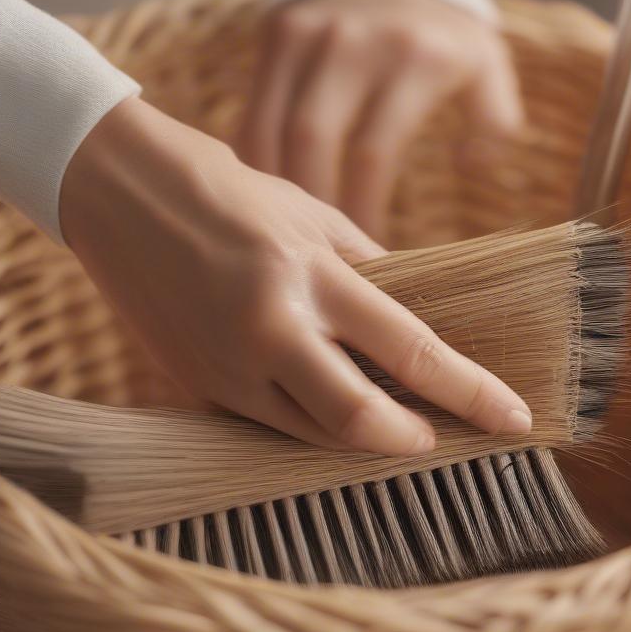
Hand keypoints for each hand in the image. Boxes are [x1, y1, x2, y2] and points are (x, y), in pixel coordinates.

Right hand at [60, 97, 531, 455]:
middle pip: (359, 420)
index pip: (410, 350)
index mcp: (311, 276)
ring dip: (361, 440)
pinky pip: (267, 424)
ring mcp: (227, 366)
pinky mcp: (196, 385)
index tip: (513, 418)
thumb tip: (414, 313)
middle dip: (412, 440)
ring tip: (394, 426)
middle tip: (441, 439)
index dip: (469, 392)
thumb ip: (367, 270)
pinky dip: (307, 426)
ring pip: (311, 436)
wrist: (117, 192)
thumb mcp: (311, 215)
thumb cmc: (225, 191)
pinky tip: (328, 408)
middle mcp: (270, 330)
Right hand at [237, 0, 523, 240]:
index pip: (373, 152)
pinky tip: (264, 189)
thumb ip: (495, 117)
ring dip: (273, 185)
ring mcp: (310, 33)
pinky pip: (253, 106)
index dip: (362, 209)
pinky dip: (254, 154)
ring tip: (288, 227)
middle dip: (310, 205)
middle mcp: (355, 42)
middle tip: (319, 249)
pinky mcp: (279, 30)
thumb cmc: (445, 36)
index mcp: (413, 58)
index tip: (366, 249)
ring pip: (270, 126)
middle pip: (311, 140)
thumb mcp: (488, 65)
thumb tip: (470, 164)